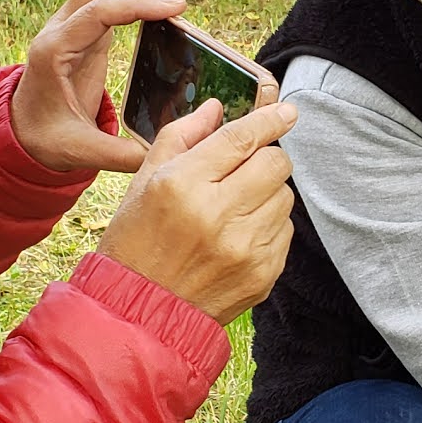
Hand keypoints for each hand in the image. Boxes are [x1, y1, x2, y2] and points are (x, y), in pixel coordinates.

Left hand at [9, 0, 189, 173]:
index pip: (98, 11)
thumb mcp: (78, 152)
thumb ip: (118, 155)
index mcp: (56, 51)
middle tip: (178, 1)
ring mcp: (69, 19)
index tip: (176, 10)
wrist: (20, 130)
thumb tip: (158, 156)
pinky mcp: (83, 21)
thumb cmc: (46, 139)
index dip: (138, 4)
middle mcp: (59, 26)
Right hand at [97, 100, 296, 322]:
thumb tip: (217, 109)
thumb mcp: (144, 182)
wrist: (140, 313)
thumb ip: (182, 137)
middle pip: (275, 163)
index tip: (285, 111)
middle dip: (266, 157)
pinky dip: (268, 226)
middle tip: (245, 168)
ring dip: (267, 194)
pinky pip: (285, 231)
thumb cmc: (136, 243)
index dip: (269, 119)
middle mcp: (217, 215)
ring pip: (285, 196)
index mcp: (182, 185)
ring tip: (233, 209)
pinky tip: (237, 237)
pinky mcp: (263, 274)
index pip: (241, 138)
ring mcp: (244, 249)